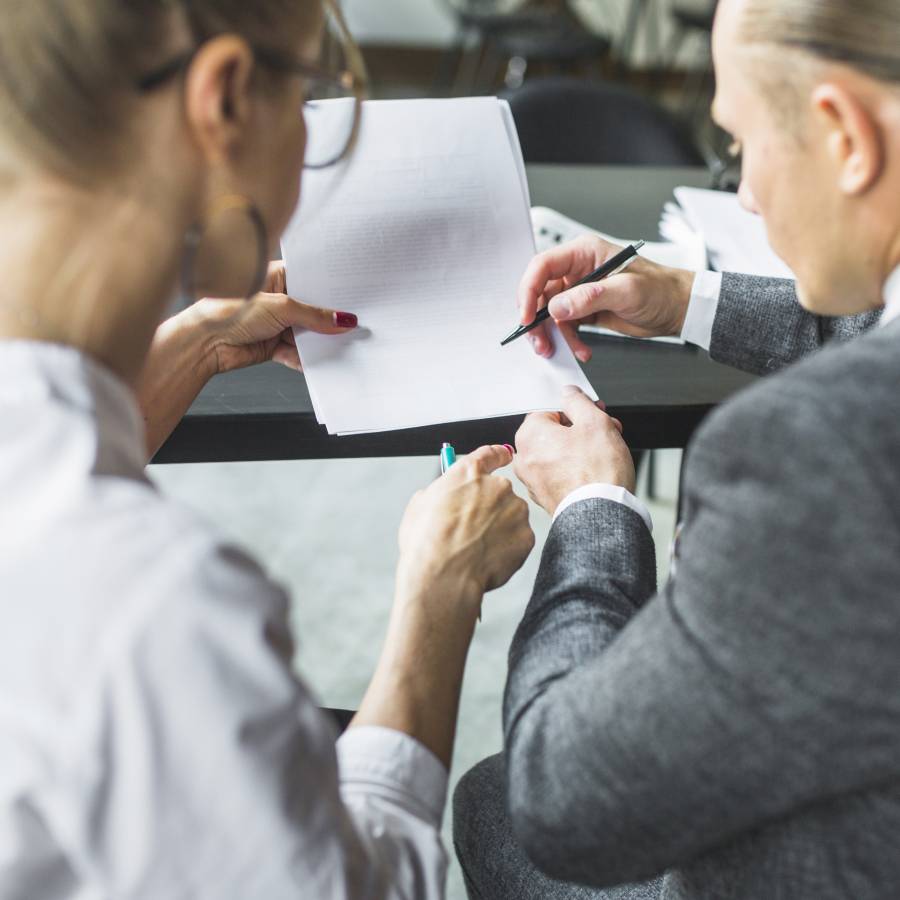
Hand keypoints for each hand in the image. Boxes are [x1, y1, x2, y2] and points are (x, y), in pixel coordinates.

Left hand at [196, 261, 357, 374]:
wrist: (204, 342)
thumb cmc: (229, 310)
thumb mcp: (281, 307)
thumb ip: (314, 315)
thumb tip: (342, 319)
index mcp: (278, 276)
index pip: (313, 281)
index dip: (333, 290)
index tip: (354, 297)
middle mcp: (279, 299)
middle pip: (313, 310)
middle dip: (330, 319)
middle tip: (352, 324)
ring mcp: (276, 323)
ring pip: (307, 333)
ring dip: (320, 341)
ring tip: (340, 344)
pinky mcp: (273, 345)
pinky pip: (297, 353)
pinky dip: (307, 359)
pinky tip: (320, 360)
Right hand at [396, 445, 533, 618]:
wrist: (443, 575)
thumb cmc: (426, 542)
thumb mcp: (420, 505)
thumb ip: (440, 493)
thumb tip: (445, 498)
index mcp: (469, 473)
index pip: (492, 453)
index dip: (498, 455)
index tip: (505, 456)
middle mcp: (497, 486)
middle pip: (500, 491)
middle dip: (490, 507)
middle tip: (472, 528)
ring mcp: (515, 512)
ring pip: (511, 517)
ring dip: (499, 528)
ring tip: (475, 548)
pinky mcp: (526, 537)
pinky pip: (518, 540)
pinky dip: (507, 548)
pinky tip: (486, 558)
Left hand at [514, 385, 634, 514]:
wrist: (602, 515)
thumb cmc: (597, 473)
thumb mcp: (594, 422)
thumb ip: (578, 401)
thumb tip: (569, 394)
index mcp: (530, 435)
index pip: (550, 409)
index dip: (577, 410)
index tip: (594, 413)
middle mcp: (524, 458)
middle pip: (555, 432)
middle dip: (583, 429)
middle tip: (607, 431)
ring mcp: (533, 480)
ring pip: (559, 453)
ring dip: (582, 448)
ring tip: (606, 453)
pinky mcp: (546, 496)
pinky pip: (560, 474)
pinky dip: (576, 469)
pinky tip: (596, 472)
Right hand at [517, 235, 695, 360]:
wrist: (676, 309)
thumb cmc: (660, 290)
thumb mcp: (627, 291)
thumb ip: (590, 297)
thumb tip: (557, 307)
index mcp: (584, 254)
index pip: (543, 266)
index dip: (529, 290)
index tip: (527, 316)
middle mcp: (577, 270)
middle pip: (540, 293)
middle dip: (537, 319)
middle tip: (541, 342)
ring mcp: (579, 291)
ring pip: (549, 313)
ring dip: (552, 335)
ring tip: (560, 350)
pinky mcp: (583, 310)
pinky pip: (564, 326)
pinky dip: (568, 341)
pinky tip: (581, 349)